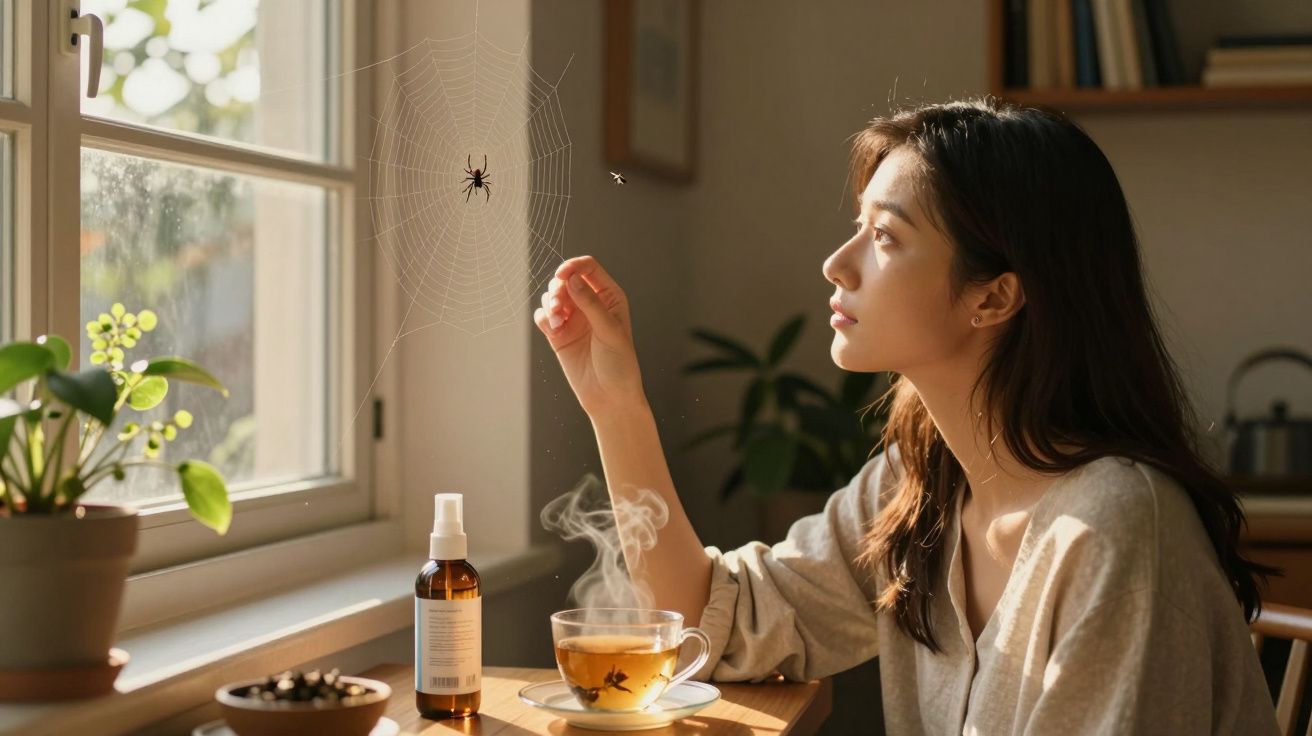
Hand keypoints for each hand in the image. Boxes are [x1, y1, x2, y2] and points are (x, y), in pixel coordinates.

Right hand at [533, 256, 646, 417]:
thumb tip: (572, 279)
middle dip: (557, 289)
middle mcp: (590, 303)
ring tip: (557, 322)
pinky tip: (553, 330)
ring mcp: (573, 318)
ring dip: (549, 304)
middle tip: (558, 308)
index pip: (588, 268)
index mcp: (609, 297)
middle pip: (566, 280)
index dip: (573, 267)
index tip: (561, 276)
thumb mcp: (609, 330)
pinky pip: (543, 316)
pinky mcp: (559, 334)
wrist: (609, 397)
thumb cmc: (619, 364)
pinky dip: (544, 318)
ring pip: (552, 296)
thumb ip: (590, 304)